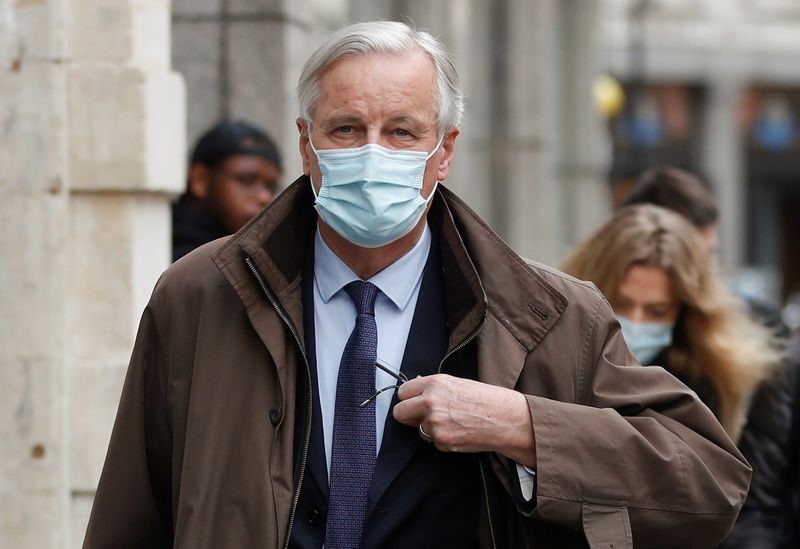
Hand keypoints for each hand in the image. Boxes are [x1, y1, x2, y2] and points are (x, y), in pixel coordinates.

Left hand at [392, 374, 535, 465]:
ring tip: (453, 423)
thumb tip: (416, 387)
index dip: (408, 399)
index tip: (412, 403)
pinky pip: (434, 441)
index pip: (403, 392)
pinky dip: (444, 440)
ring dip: (430, 429)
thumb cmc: (487, 399)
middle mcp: (430, 401)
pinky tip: (460, 432)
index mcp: (434, 383)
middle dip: (409, 416)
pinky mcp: (441, 440)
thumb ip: (434, 387)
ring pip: (418, 429)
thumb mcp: (458, 383)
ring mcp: (434, 422)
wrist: (506, 419)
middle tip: (422, 417)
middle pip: (399, 412)